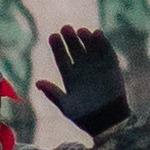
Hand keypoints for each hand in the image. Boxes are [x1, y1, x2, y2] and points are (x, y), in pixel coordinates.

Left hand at [39, 24, 129, 138]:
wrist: (108, 121)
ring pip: (90, 47)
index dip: (57, 47)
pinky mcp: (112, 66)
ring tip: (81, 31)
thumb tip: (37, 82)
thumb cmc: (85, 117)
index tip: (53, 36)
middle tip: (66, 28)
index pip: (62, 58)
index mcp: (70, 77)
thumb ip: (53, 94)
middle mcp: (83, 69)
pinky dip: (103, 42)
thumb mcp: (67, 107)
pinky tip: (97, 33)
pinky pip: (106, 51)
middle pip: (75, 49)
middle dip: (70, 38)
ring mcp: (97, 66)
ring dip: (85, 38)